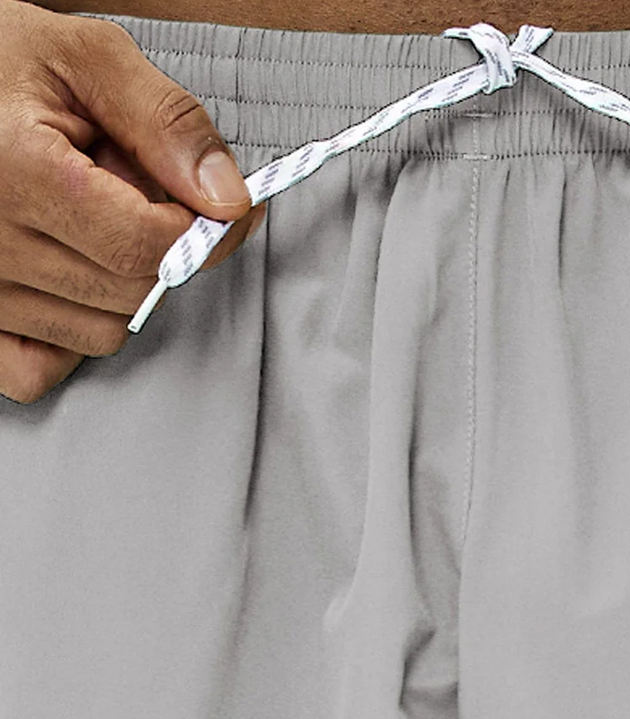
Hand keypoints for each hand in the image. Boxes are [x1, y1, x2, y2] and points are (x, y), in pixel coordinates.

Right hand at [0, 0, 264, 403]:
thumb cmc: (0, 68)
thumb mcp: (86, 60)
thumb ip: (167, 125)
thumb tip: (227, 198)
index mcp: (16, 171)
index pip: (145, 245)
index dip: (202, 235)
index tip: (221, 213)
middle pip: (131, 292)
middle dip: (160, 251)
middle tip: (135, 198)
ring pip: (99, 332)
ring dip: (120, 288)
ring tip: (88, 225)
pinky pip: (38, 370)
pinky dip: (68, 337)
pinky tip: (67, 279)